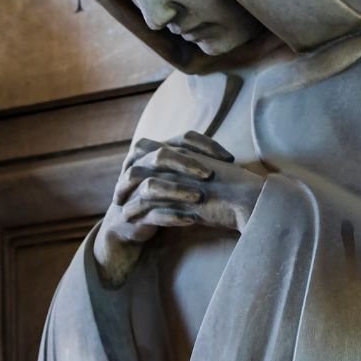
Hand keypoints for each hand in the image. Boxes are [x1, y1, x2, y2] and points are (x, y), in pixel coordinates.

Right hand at [91, 131, 263, 286]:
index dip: (205, 145)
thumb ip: (195, 164)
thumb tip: (232, 163)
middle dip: (186, 163)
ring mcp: (132, 189)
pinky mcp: (130, 214)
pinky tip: (191, 219)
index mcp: (155, 151)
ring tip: (199, 197)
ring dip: (176, 189)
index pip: (182, 139)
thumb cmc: (161, 194)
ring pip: (151, 184)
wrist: (128, 222)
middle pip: (160, 155)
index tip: (229, 159)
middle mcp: (140, 165)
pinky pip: (149, 213)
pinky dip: (170, 215)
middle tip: (210, 174)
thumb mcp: (176, 175)